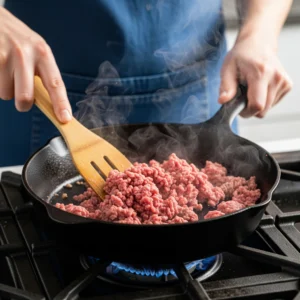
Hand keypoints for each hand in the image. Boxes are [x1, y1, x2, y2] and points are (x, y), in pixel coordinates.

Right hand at [0, 7, 71, 122]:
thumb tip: (50, 103)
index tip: (65, 118)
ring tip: (6, 72)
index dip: (61, 103)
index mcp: (43, 53)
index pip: (55, 83)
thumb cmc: (17, 38)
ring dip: (6, 90)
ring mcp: (4, 56)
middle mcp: (24, 54)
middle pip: (26, 97)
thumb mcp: (36, 50)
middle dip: (23, 104)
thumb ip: (43, 73)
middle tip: (22, 98)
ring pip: (6, 94)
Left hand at [218, 32, 292, 117]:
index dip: (245, 112)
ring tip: (250, 89)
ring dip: (257, 103)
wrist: (258, 43)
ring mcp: (284, 81)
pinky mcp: (287, 85)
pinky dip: (264, 100)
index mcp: (261, 73)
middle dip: (250, 109)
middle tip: (242, 96)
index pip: (257, 105)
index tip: (238, 106)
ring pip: (268, 108)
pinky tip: (259, 88)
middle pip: (263, 110)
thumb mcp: (227, 69)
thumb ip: (226, 86)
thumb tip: (223, 101)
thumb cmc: (241, 56)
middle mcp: (276, 77)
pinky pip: (273, 103)